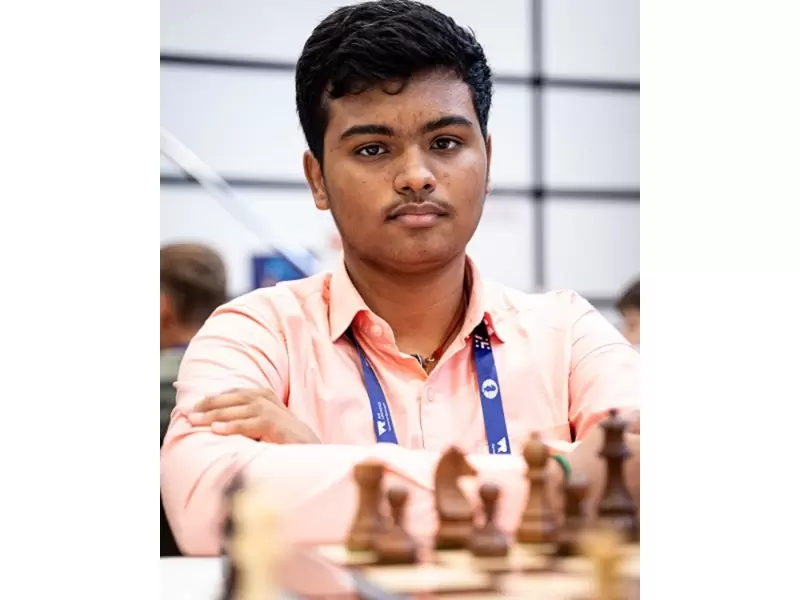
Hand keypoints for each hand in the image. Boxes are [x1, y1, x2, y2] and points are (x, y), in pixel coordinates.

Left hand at [187, 388, 320, 443]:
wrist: (309, 447)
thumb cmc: (283, 437)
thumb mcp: (262, 422)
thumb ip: (244, 415)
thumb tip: (215, 418)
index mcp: (263, 394)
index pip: (232, 393)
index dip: (212, 398)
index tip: (194, 406)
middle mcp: (266, 399)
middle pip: (231, 399)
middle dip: (208, 406)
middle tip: (189, 413)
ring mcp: (270, 410)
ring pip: (236, 410)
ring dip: (214, 415)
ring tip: (196, 420)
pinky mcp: (274, 424)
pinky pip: (248, 424)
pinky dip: (231, 426)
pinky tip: (216, 430)